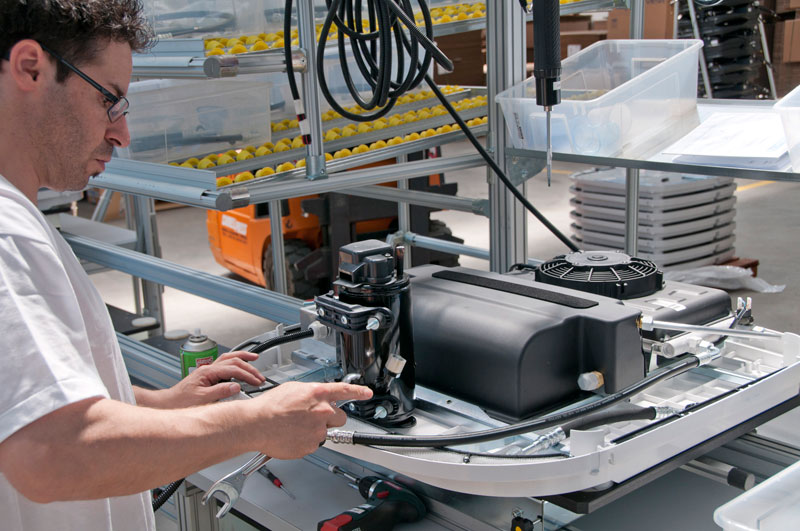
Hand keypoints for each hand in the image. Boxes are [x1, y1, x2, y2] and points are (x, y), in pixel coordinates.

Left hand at [167, 351, 264, 407]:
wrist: (169, 403)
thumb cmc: (181, 401)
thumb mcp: (202, 399)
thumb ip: (220, 391)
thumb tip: (236, 386)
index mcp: (207, 372)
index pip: (233, 369)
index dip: (247, 375)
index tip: (256, 382)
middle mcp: (208, 368)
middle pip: (233, 361)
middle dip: (249, 367)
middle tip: (259, 376)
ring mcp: (208, 370)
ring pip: (228, 358)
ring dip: (242, 358)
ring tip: (254, 359)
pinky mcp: (208, 375)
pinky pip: (224, 364)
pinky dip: (235, 363)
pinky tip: (239, 365)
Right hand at [250, 381, 371, 458]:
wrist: (256, 424)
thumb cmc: (270, 406)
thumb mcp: (293, 389)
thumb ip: (312, 393)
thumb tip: (317, 397)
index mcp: (318, 394)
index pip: (346, 391)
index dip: (359, 392)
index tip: (367, 394)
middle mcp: (322, 412)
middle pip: (339, 418)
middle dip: (330, 418)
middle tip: (313, 418)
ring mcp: (318, 431)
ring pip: (325, 432)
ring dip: (315, 430)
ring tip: (295, 427)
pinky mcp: (310, 446)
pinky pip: (313, 444)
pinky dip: (305, 441)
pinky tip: (292, 435)